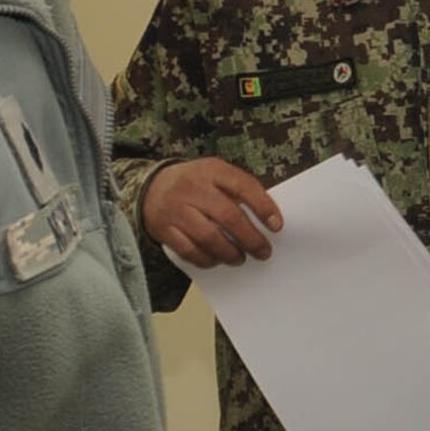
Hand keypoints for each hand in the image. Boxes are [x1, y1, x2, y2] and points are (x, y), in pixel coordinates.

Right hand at [143, 157, 282, 267]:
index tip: (277, 226)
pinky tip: (217, 260)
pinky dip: (206, 259)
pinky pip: (189, 250)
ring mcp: (176, 209)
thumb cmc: (196, 182)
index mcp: (211, 170)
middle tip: (263, 251)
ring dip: (230, 253)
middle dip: (250, 238)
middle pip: (228, 216)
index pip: (243, 186)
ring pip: (209, 237)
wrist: (152, 186)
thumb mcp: (215, 173)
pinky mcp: (163, 229)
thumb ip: (237, 190)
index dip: (263, 206)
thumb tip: (267, 219)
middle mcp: (193, 187)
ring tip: (241, 258)